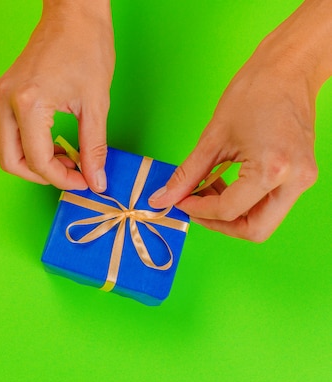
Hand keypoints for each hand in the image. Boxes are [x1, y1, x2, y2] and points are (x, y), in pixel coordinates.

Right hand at [0, 0, 114, 191]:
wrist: (74, 11)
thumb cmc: (86, 44)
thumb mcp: (96, 102)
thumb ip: (93, 147)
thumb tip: (95, 179)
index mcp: (29, 104)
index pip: (38, 160)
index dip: (62, 179)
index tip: (84, 181)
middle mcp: (7, 101)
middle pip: (11, 161)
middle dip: (41, 175)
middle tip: (70, 175)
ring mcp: (2, 95)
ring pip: (8, 148)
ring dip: (35, 161)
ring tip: (67, 157)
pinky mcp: (6, 91)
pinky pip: (11, 131)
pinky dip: (31, 144)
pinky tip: (56, 141)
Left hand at [149, 1, 331, 241]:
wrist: (288, 69)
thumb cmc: (253, 93)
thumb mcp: (212, 138)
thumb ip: (186, 174)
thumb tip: (162, 198)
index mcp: (272, 170)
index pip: (228, 210)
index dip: (198, 210)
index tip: (179, 200)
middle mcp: (293, 181)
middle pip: (254, 230)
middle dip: (219, 224)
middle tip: (194, 206)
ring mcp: (302, 180)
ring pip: (264, 222)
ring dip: (232, 215)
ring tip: (208, 191)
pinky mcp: (302, 176)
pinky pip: (271, 204)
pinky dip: (246, 203)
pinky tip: (225, 183)